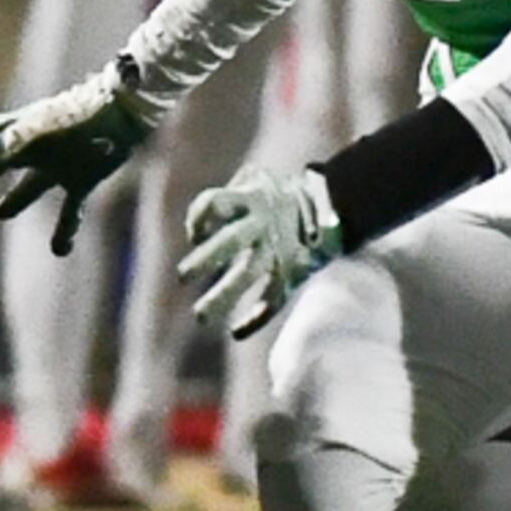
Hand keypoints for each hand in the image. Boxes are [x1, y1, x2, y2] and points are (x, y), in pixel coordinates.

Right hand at [0, 62, 152, 253]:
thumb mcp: (36, 132)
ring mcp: (61, 163)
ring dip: (14, 199)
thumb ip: (7, 145)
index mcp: (21, 129)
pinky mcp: (84, 178)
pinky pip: (71, 208)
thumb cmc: (77, 120)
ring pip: (31, 185)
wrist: (124, 114)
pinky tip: (59, 250)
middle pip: (0, 162)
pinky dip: (65, 230)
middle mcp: (37, 146)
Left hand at [180, 168, 341, 337]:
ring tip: (200, 317)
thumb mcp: (254, 179)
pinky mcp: (291, 273)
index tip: (195, 235)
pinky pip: (274, 299)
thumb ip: (224, 196)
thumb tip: (196, 229)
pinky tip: (237, 332)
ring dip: (223, 296)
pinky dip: (257, 318)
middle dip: (206, 259)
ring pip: (248, 276)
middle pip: (231, 241)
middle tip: (182, 276)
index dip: (198, 217)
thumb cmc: (274, 195)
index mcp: (251, 199)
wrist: (328, 206)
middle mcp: (262, 225)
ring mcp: (277, 251)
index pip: (215, 204)